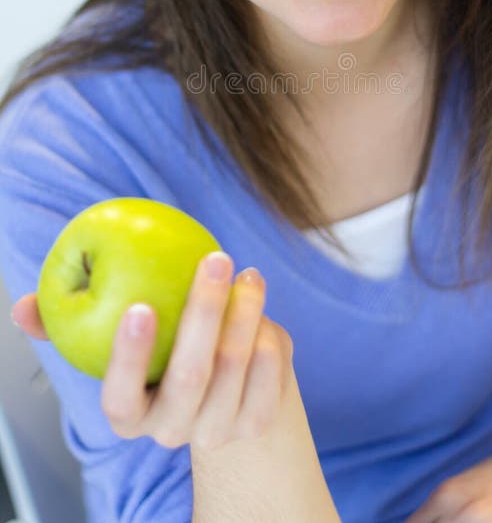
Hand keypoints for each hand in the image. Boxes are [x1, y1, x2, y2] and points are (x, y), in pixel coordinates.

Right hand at [12, 253, 294, 450]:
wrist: (217, 388)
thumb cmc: (155, 347)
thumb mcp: (113, 337)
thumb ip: (69, 321)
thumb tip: (24, 304)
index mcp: (129, 413)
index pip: (120, 396)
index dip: (128, 357)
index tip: (140, 306)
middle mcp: (172, 429)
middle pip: (189, 378)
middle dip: (203, 314)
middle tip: (216, 258)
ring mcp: (217, 430)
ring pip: (234, 372)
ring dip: (245, 315)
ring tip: (248, 273)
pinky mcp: (255, 421)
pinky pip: (269, 379)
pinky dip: (269, 338)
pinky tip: (258, 299)